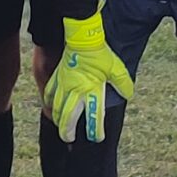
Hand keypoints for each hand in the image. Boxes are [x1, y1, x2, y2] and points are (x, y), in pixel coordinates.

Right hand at [47, 10, 134, 140]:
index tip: (97, 137)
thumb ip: (123, 83)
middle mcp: (76, 90)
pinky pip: (49, 92)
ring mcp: (64, 84)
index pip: (94, 115)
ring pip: (57, 107)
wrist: (82, 38)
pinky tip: (49, 107)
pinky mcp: (58, 76)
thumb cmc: (99, 53)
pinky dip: (48, 102)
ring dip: (58, 120)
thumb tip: (128, 94)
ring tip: (60, 127)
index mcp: (91, 90)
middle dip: (68, 131)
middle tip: (69, 139)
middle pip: (68, 117)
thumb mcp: (116, 68)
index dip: (95, 130)